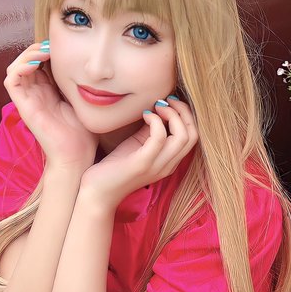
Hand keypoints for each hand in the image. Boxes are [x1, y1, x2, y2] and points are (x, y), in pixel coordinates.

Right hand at [3, 42, 97, 174]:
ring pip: (15, 68)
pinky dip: (20, 67)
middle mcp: (35, 94)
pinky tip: (37, 62)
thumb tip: (92, 66)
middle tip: (52, 44)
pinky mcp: (24, 107)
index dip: (46, 50)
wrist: (77, 156)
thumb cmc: (83, 134)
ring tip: (44, 50)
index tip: (62, 44)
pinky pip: (12, 81)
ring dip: (27, 54)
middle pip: (26, 62)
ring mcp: (28, 100)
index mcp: (48, 92)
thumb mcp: (84, 101)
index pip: (39, 63)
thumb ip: (81, 84)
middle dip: (36, 48)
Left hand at [80, 97, 197, 210]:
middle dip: (183, 111)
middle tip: (167, 99)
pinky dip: (155, 120)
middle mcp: (168, 166)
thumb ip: (151, 130)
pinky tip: (144, 114)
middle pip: (192, 135)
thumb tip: (158, 107)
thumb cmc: (115, 166)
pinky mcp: (142, 164)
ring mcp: (157, 166)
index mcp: (169, 162)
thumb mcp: (138, 145)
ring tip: (157, 105)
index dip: (186, 115)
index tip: (170, 102)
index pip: (192, 136)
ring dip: (172, 114)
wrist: (98, 192)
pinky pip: (160, 137)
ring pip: (182, 136)